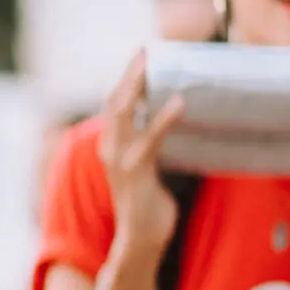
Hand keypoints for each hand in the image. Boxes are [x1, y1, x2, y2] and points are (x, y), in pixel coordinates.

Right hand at [97, 51, 182, 278]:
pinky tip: (179, 103)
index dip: (125, 81)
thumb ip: (149, 147)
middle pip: (114, 101)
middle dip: (128, 74)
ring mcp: (120, 159)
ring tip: (150, 63)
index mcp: (111, 146)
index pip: (114, 106)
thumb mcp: (145, 169)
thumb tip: (171, 128)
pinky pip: (150, 138)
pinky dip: (164, 118)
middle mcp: (109, 149)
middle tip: (144, 50)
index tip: (141, 58)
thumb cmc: (147, 204)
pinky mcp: (136, 170)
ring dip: (136, 85)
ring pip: (123, 112)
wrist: (140, 239)